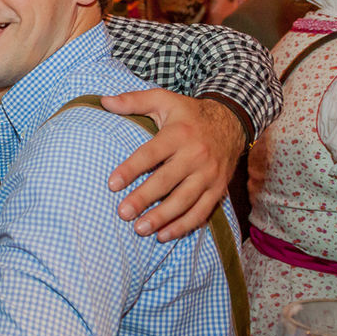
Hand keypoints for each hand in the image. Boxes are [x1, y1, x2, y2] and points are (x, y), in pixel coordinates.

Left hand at [101, 90, 243, 241]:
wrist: (232, 122)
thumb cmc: (189, 114)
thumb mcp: (163, 99)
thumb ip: (133, 100)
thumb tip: (104, 101)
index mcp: (179, 134)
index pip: (151, 154)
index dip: (131, 169)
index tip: (112, 184)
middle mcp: (196, 155)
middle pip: (167, 181)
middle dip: (144, 199)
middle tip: (123, 213)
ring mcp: (209, 174)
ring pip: (185, 201)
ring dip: (162, 217)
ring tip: (140, 229)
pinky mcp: (218, 189)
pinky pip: (202, 212)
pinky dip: (183, 226)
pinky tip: (164, 235)